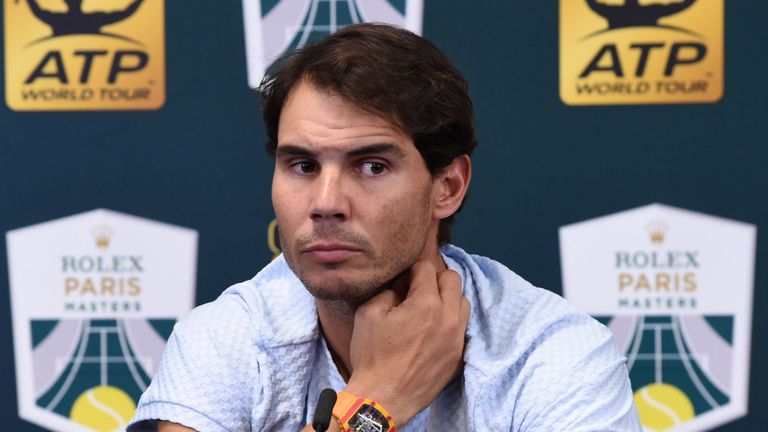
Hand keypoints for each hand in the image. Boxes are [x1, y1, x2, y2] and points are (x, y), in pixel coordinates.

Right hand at [344, 260, 469, 424]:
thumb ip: (389, 290)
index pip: (427, 268)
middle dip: (434, 279)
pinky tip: (432, 331)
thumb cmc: (372, 357)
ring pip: (463, 302)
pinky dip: (450, 322)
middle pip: (453, 279)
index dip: (411, 271)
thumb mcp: (369, 313)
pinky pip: (462, 327)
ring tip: (428, 311)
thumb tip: (402, 283)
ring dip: (447, 299)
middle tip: (417, 292)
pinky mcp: (459, 356)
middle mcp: (448, 318)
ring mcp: (457, 339)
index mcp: (426, 304)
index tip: (403, 281)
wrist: (382, 399)